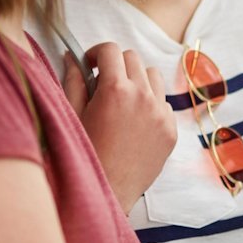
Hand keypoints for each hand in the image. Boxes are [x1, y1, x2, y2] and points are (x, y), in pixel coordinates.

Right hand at [63, 42, 175, 213]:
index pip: (110, 50)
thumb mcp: (73, 115)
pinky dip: (150, 105)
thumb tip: (71, 57)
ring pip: (152, 76)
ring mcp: (160, 114)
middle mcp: (142, 97)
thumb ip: (73, 81)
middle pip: (132, 58)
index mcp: (115, 90)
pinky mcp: (170, 130)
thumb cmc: (83, 154)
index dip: (96, 53)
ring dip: (137, 81)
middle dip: (116, 66)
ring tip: (122, 101)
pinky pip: (163, 103)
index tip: (90, 65)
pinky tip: (134, 123)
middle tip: (103, 85)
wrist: (106, 191)